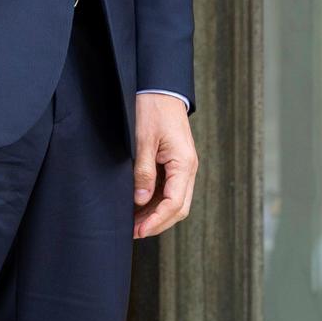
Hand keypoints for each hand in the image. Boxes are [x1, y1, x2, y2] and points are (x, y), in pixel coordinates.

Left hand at [133, 92, 197, 238]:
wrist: (160, 88)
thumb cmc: (153, 109)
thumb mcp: (143, 140)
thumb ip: (143, 171)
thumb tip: (141, 200)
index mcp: (184, 163)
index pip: (175, 203)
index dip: (157, 220)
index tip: (139, 231)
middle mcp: (188, 169)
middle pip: (178, 208)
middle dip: (157, 223)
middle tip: (134, 232)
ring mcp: (183, 167)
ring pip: (174, 201)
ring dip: (156, 214)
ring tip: (133, 223)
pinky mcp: (175, 164)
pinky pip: (169, 190)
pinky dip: (156, 202)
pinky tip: (139, 206)